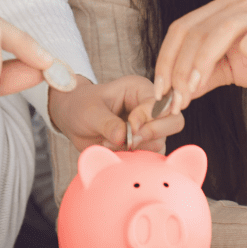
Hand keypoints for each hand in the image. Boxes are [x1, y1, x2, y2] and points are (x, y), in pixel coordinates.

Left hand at [48, 74, 184, 152]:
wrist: (72, 120)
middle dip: (153, 132)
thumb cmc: (81, 106)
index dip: (148, 117)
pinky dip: (134, 157)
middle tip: (130, 140)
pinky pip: (150, 156)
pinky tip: (115, 151)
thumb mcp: (90, 111)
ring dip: (137, 147)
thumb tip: (123, 137)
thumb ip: (107, 123)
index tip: (131, 126)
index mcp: (140, 89)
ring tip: (109, 142)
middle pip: (174, 121)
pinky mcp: (143, 145)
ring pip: (162, 141)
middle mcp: (149, 107)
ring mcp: (149, 127)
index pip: (160, 103)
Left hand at [152, 0, 246, 113]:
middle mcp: (233, 5)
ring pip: (216, 32)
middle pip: (193, 31)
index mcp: (217, 12)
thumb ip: (202, 76)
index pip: (180, 29)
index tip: (160, 91)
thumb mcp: (229, 70)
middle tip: (174, 99)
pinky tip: (244, 66)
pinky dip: (245, 49)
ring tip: (192, 91)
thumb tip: (173, 93)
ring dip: (199, 64)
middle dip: (178, 67)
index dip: (165, 59)